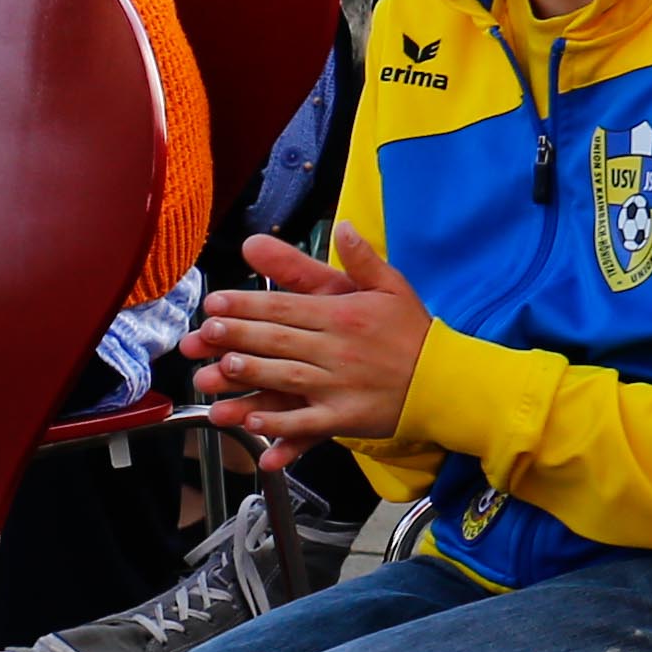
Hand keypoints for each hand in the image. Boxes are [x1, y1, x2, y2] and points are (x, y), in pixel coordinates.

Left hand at [186, 223, 433, 467]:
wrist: (446, 379)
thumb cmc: (413, 332)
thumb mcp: (393, 287)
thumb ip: (363, 258)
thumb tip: (344, 226)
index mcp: (346, 314)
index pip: (287, 306)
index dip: (248, 304)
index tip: (216, 303)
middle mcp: (339, 348)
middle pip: (280, 339)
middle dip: (238, 335)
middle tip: (206, 332)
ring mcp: (340, 385)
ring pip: (287, 378)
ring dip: (252, 374)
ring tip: (218, 371)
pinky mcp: (345, 417)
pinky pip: (307, 423)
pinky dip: (279, 426)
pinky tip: (253, 424)